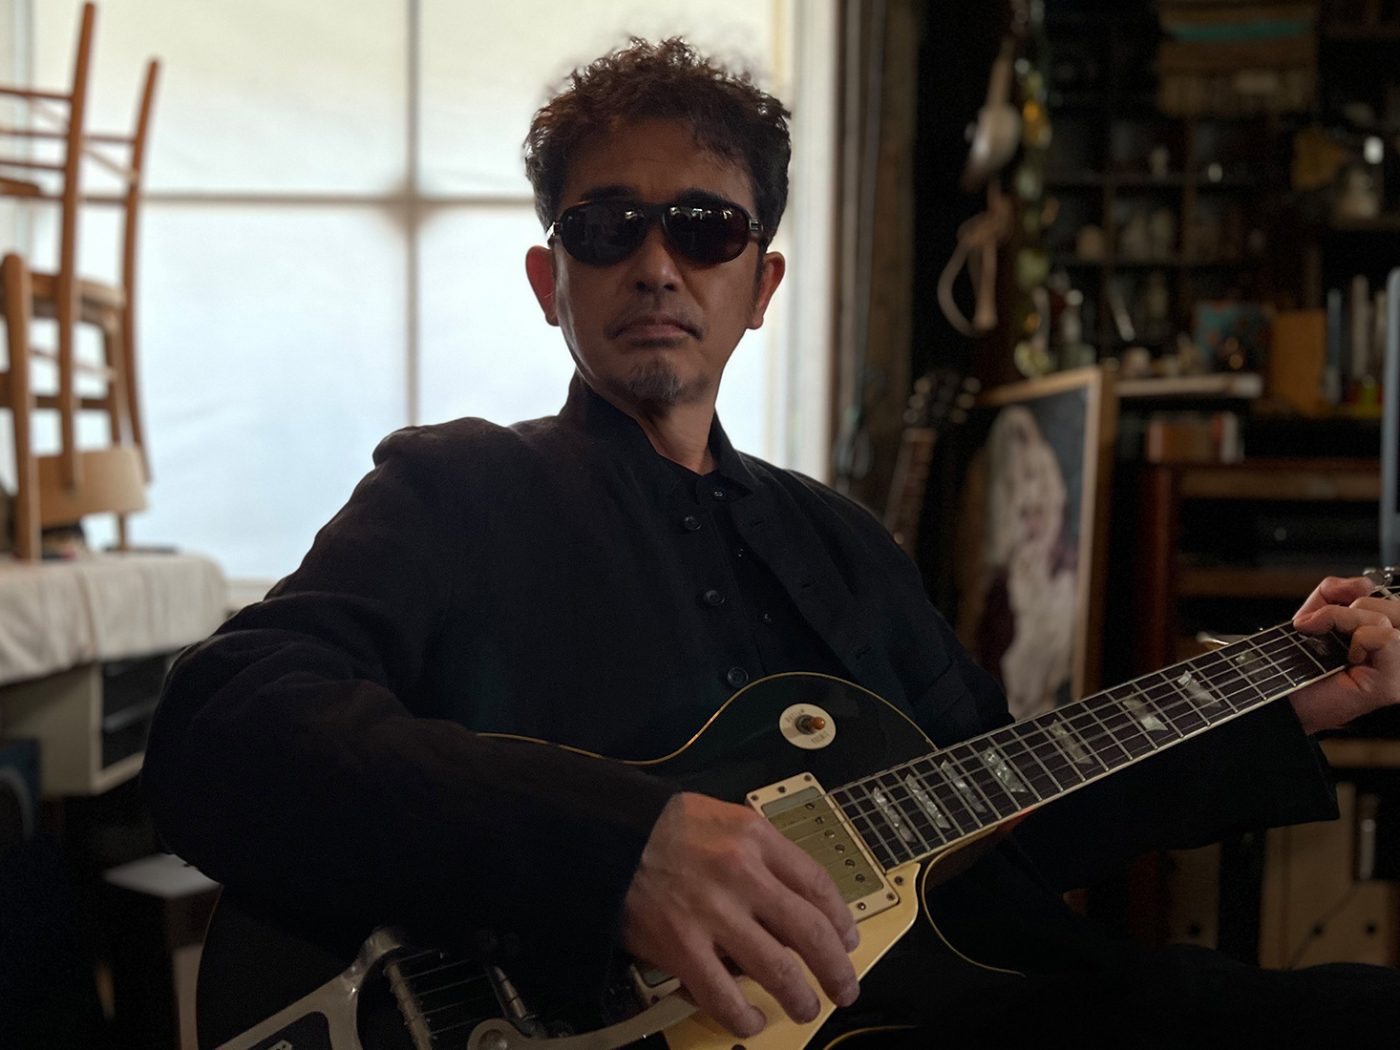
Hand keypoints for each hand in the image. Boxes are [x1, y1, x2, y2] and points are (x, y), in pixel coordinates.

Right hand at [620, 791, 859, 1037]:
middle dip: (835, 968)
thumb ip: (759, 851)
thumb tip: (792, 897)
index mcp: (755, 838)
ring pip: (777, 969)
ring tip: (805, 1008)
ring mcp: (713, 913)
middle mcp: (742, 874)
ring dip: (799, 997)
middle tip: (843, 987)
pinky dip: (744, 1017)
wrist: (604, 835)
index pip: (817, 885)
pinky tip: (752, 1020)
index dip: (840, 920)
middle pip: (810, 932)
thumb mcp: (722, 818)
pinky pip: (724, 996)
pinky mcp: (681, 946)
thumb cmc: (661, 826)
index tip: (847, 939)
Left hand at [1290, 575, 1399, 733]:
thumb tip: (1362, 584)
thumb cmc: (1300, 661)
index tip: (1331, 609)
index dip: (1361, 593)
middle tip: (1328, 629)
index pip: (1391, 596)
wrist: (1285, 697)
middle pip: (1394, 604)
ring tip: (1335, 645)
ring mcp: (1399, 668)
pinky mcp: (1392, 684)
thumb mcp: (1316, 611)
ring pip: (1385, 618)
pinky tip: (1350, 659)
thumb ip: (1338, 590)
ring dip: (1346, 623)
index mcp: (1386, 634)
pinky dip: (1359, 640)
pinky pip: (1386, 638)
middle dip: (1351, 608)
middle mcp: (1397, 652)